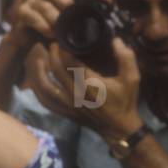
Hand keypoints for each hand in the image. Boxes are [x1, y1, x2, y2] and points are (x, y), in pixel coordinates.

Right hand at [16, 0, 109, 39]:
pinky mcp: (22, 12)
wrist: (29, 41)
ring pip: (44, 5)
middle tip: (72, 10)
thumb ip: (85, 14)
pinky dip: (41, 24)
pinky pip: (32, 16)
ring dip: (54, 17)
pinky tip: (49, 32)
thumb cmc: (52, 30)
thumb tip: (106, 3)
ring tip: (60, 28)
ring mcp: (32, 2)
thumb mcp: (70, 22)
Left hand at [28, 37, 142, 138]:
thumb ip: (126, 58)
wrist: (118, 128)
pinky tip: (35, 80)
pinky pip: (45, 100)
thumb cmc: (125, 101)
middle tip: (52, 44)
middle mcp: (75, 93)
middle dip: (52, 54)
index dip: (64, 49)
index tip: (62, 39)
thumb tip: (116, 40)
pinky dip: (37, 90)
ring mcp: (67, 104)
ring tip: (38, 58)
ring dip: (39, 70)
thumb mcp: (132, 78)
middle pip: (56, 70)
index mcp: (90, 83)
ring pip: (45, 86)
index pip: (71, 62)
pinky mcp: (63, 111)